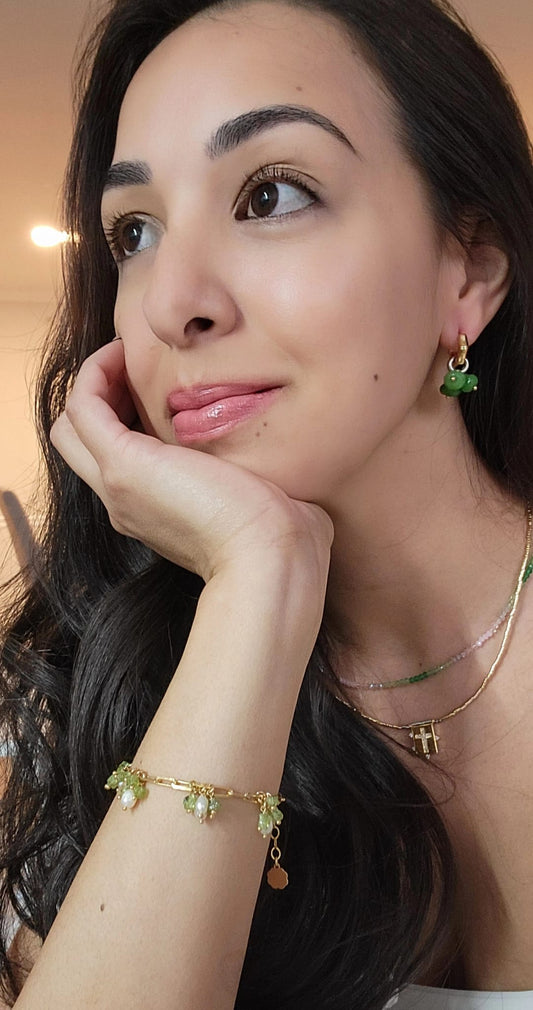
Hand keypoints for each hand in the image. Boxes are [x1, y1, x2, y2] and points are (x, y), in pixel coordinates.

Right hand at [50, 340, 333, 583]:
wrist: (271, 559)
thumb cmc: (283, 540)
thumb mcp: (262, 503)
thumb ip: (259, 484)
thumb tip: (288, 479)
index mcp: (155, 512)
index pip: (116, 459)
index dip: (126, 415)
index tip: (157, 384)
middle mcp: (126, 502)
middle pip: (79, 443)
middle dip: (102, 396)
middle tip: (135, 366)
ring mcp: (119, 485)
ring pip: (72, 425)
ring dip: (94, 382)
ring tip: (126, 355)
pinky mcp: (124, 464)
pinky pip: (83, 405)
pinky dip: (96, 374)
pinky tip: (124, 353)